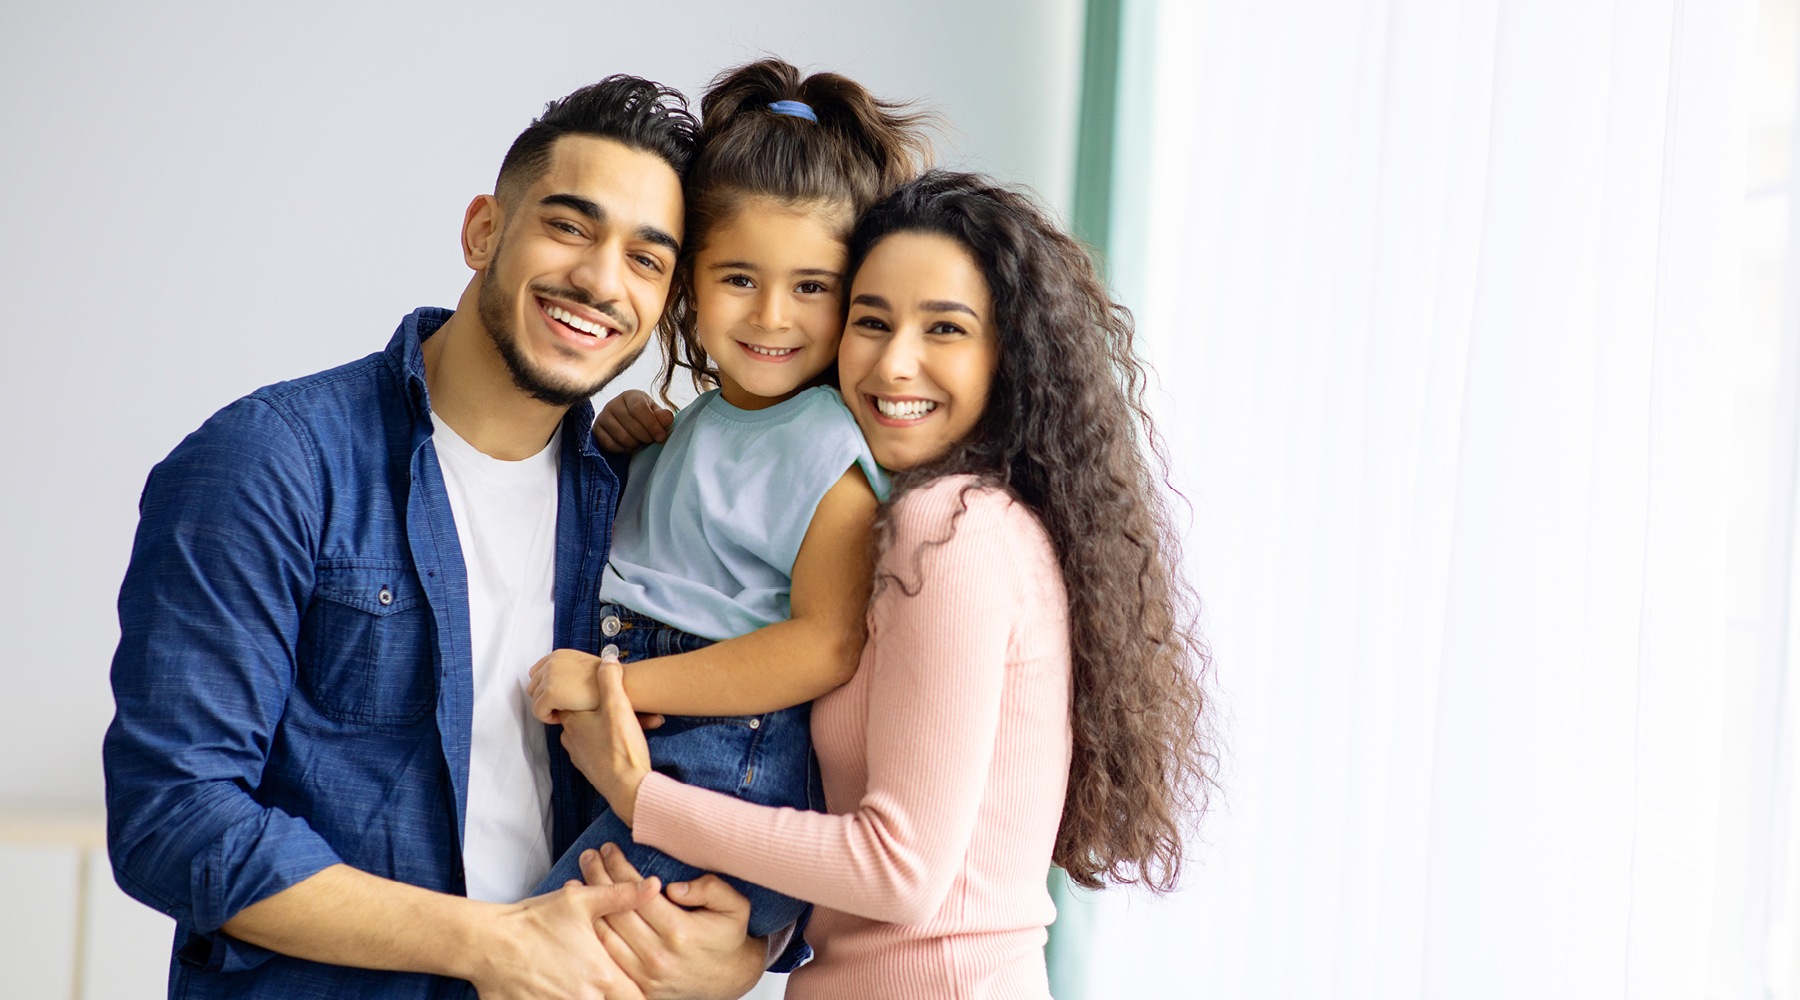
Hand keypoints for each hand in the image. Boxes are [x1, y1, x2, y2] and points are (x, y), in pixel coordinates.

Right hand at [469, 877, 658, 999]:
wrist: (487, 943)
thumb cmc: (534, 921)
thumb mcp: (579, 901)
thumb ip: (621, 896)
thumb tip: (654, 886)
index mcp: (602, 975)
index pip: (637, 998)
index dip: (636, 991)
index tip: (630, 982)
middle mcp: (585, 999)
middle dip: (609, 994)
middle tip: (595, 976)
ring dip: (584, 997)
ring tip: (569, 980)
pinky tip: (552, 989)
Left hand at [528, 648, 605, 723]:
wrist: (621, 685)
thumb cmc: (609, 682)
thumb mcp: (585, 667)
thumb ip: (570, 671)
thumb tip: (562, 685)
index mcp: (558, 655)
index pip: (536, 673)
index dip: (546, 688)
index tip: (560, 697)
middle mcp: (551, 663)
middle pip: (532, 687)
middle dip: (545, 699)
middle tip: (564, 706)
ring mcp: (549, 677)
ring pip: (535, 701)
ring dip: (548, 708)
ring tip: (566, 711)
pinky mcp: (550, 693)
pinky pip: (538, 712)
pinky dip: (548, 718)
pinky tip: (564, 717)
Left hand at [558, 653, 651, 825]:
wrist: (629, 787)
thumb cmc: (622, 747)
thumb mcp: (619, 705)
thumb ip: (611, 678)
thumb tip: (607, 658)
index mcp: (572, 721)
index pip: (567, 697)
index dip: (583, 689)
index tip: (600, 687)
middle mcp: (570, 738)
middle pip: (580, 714)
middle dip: (598, 707)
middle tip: (620, 703)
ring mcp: (579, 756)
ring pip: (589, 732)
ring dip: (604, 726)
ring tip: (627, 722)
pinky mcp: (591, 769)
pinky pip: (596, 748)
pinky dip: (608, 742)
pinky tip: (625, 741)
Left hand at [582, 845, 765, 999]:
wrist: (733, 978)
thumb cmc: (731, 937)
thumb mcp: (734, 905)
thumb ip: (710, 888)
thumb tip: (674, 887)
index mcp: (679, 931)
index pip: (637, 893)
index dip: (620, 868)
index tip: (609, 849)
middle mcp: (658, 955)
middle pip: (616, 911)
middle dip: (598, 878)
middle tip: (589, 856)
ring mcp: (646, 975)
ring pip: (605, 936)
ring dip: (590, 907)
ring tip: (579, 882)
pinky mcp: (639, 988)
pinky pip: (609, 959)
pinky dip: (595, 935)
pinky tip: (588, 916)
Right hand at [594, 390, 674, 451]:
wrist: (625, 423)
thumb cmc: (644, 417)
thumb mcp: (655, 414)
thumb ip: (662, 417)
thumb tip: (668, 418)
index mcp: (630, 396)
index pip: (639, 409)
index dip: (652, 425)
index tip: (660, 437)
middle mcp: (613, 403)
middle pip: (631, 425)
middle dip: (645, 437)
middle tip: (650, 441)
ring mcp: (602, 416)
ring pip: (621, 436)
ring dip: (634, 444)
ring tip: (639, 442)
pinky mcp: (596, 430)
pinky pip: (611, 445)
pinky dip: (622, 449)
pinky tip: (628, 446)